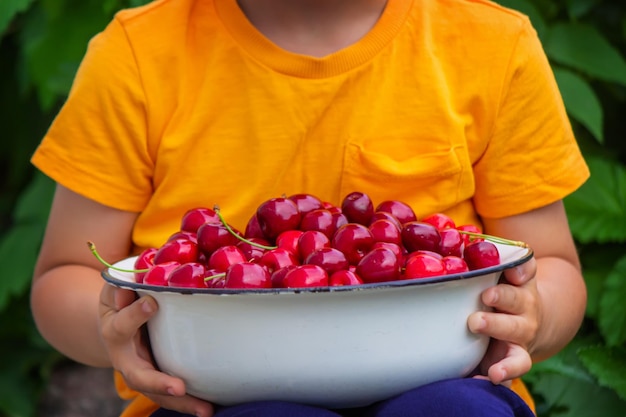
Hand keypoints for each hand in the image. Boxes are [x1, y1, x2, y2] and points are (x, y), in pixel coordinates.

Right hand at [99, 284, 214, 416]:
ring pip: (157, 393)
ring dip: (180, 403)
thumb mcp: (116, 291)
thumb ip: (121, 288)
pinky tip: (209, 408)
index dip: (135, 315)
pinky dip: (188, 404)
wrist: (115, 326)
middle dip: (158, 383)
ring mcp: (140, 374)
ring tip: (204, 410)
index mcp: (114, 331)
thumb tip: (129, 290)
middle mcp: (125, 359)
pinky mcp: (156, 382)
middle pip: (139, 376)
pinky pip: (170, 397)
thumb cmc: (121, 302)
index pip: (122, 325)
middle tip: (178, 387)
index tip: (152, 303)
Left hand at [467, 257, 539, 383]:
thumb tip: (456, 234)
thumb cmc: (502, 289)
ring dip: (506, 362)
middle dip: (498, 315)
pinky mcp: (509, 363)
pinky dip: (499, 382)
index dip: (518, 272)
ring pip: (519, 355)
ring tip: (494, 370)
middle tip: (478, 315)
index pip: (524, 273)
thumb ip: (483, 255)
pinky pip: (508, 377)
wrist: (530, 319)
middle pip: (516, 314)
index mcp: (520, 287)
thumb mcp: (499, 270)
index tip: (502, 277)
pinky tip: (484, 384)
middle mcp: (524, 315)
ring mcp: (519, 343)